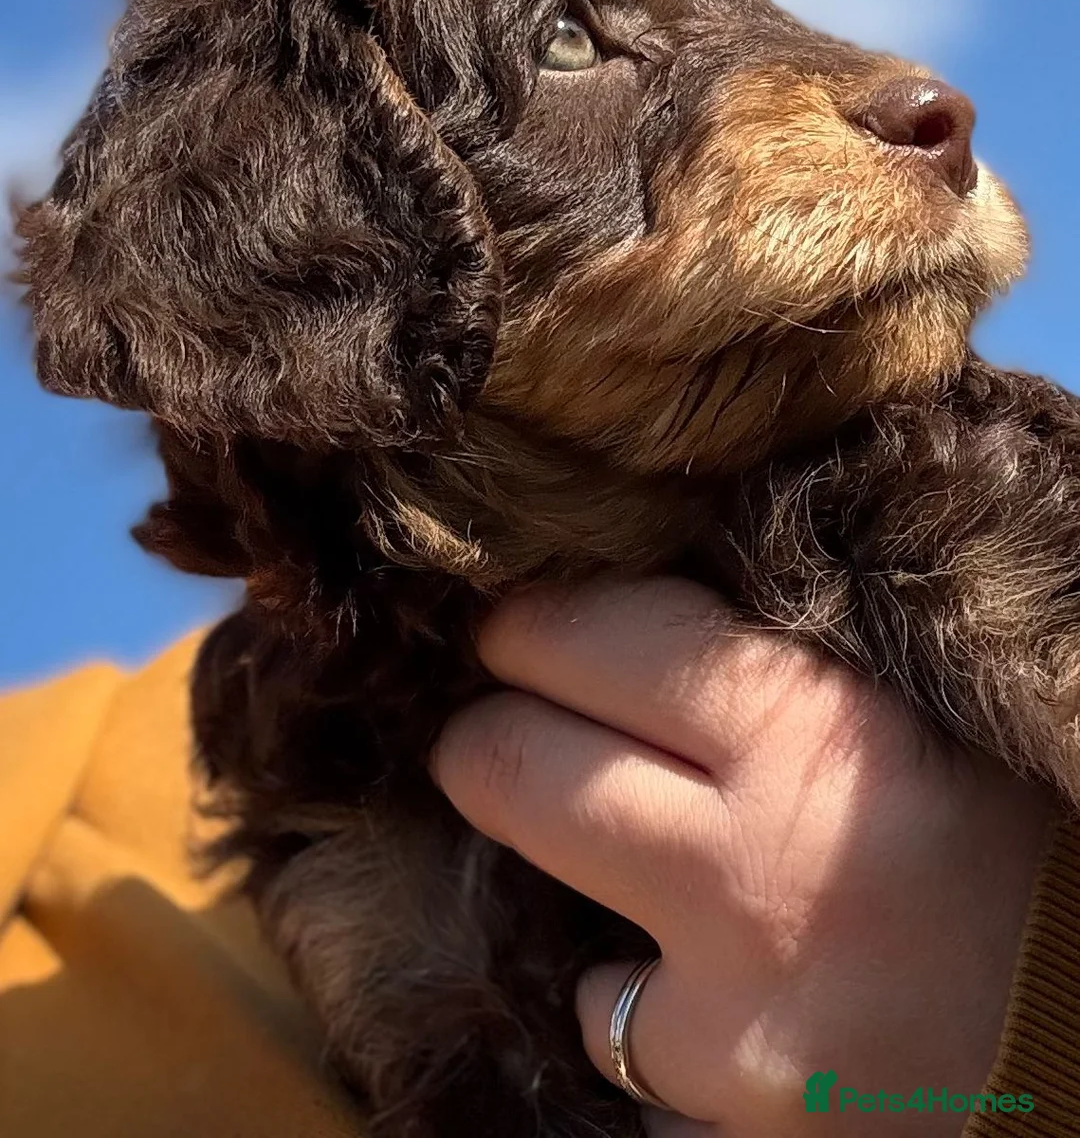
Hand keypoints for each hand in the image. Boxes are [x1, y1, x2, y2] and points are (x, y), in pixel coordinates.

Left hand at [431, 577, 1051, 1134]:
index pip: (586, 638)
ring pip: (550, 919)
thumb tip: (623, 594)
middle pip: (508, 769)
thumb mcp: (908, 701)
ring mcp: (738, 1020)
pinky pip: (625, 1047)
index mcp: (815, 729)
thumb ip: (774, 653)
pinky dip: (653, 1014)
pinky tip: (729, 987)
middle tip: (510, 723)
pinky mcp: (735, 1119)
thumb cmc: (1021, 830)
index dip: (528, 626)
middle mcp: (758, 873)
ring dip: (581, 890)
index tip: (518, 630)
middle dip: (488, 738)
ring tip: (650, 871)